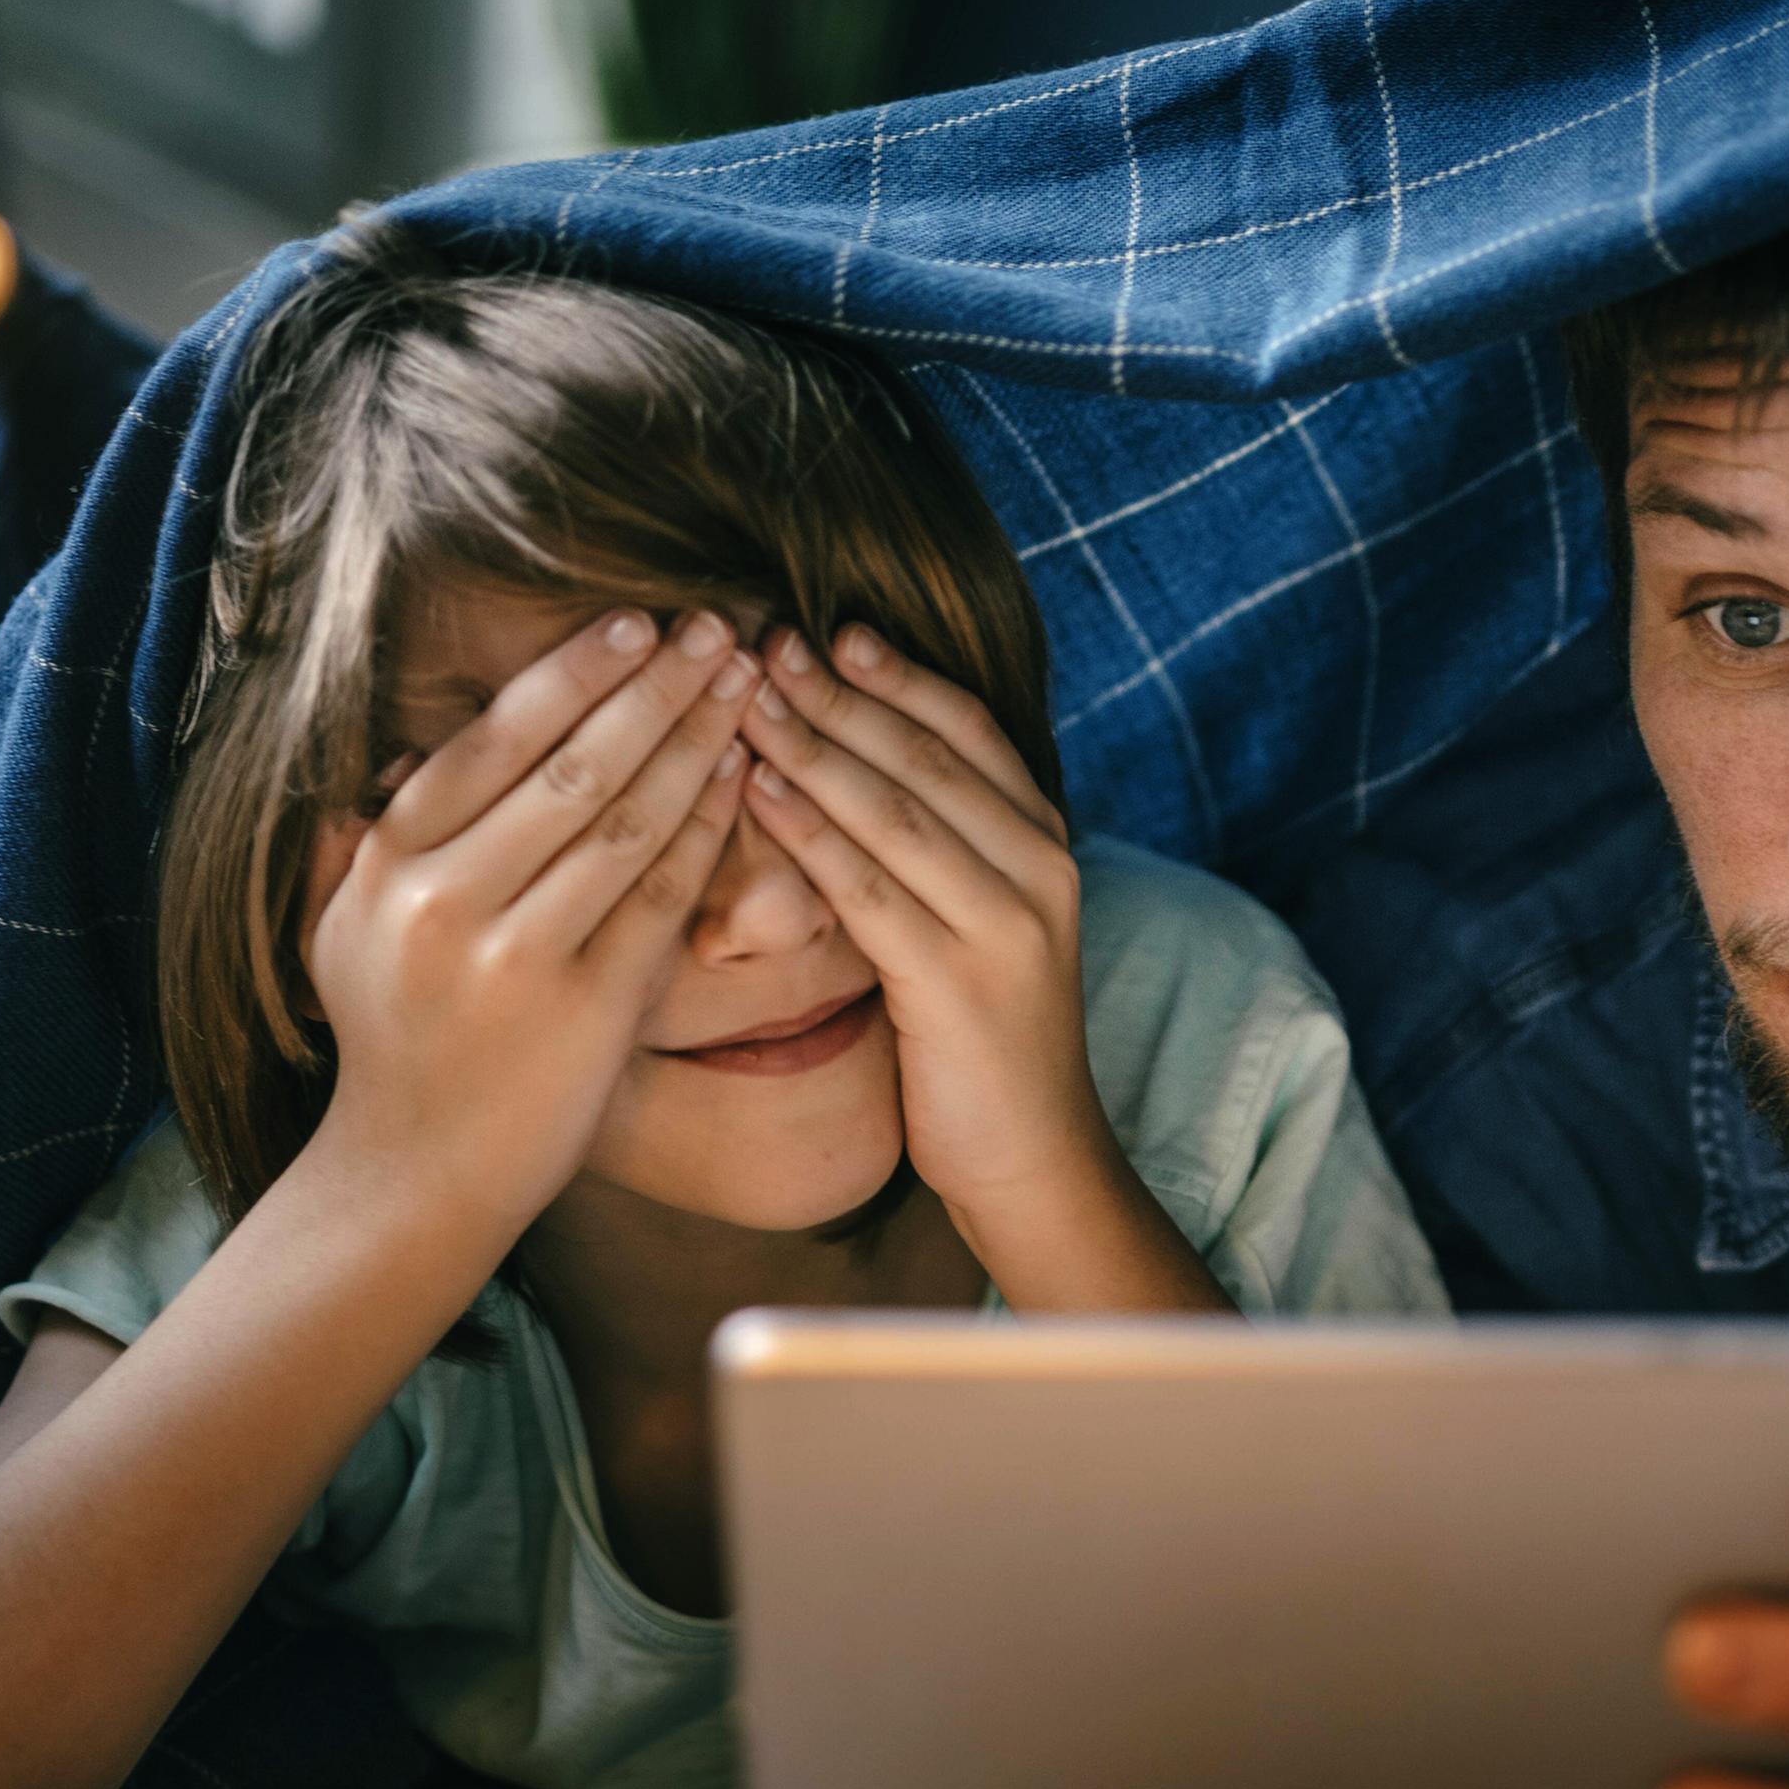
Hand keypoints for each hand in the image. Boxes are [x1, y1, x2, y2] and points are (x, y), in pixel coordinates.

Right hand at [303, 607, 752, 1236]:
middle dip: (654, 690)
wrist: (414, 1175)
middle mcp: (445, 903)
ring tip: (746, 687)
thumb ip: (361, 844)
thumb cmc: (394, 1042)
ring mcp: (518, 959)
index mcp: (388, 865)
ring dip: (696, 744)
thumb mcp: (343, 933)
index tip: (637, 622)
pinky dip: (707, 831)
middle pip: (574, 769)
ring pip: (628, 823)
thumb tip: (396, 754)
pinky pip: (661, 899)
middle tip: (717, 628)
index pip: (494, 743)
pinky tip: (745, 778)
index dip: (573, 675)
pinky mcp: (586, 1011)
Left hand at [736, 623, 1216, 1307]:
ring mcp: (1008, 923)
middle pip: (925, 754)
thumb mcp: (982, 926)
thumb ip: (946, 849)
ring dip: (811, 745)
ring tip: (741, 698)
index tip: (826, 628)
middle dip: (838, 694)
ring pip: (894, 808)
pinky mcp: (961, 980)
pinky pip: (870, 888)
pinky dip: (808, 833)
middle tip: (761, 641)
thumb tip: (859, 768)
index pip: (968, 728)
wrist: (1035, 1160)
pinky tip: (756, 794)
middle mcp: (1040, 869)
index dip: (896, 675)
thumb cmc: (987, 1044)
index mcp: (1046, 844)